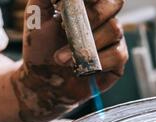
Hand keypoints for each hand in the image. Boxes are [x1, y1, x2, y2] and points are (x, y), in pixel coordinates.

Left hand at [12, 0, 127, 121]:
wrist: (44, 80)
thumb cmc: (41, 48)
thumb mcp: (36, 15)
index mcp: (87, 5)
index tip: (72, 7)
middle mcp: (104, 19)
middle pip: (114, 3)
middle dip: (91, 17)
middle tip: (66, 30)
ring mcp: (114, 38)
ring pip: (114, 29)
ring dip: (87, 45)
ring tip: (62, 58)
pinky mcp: (118, 60)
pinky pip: (117, 54)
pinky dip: (98, 60)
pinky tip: (81, 68)